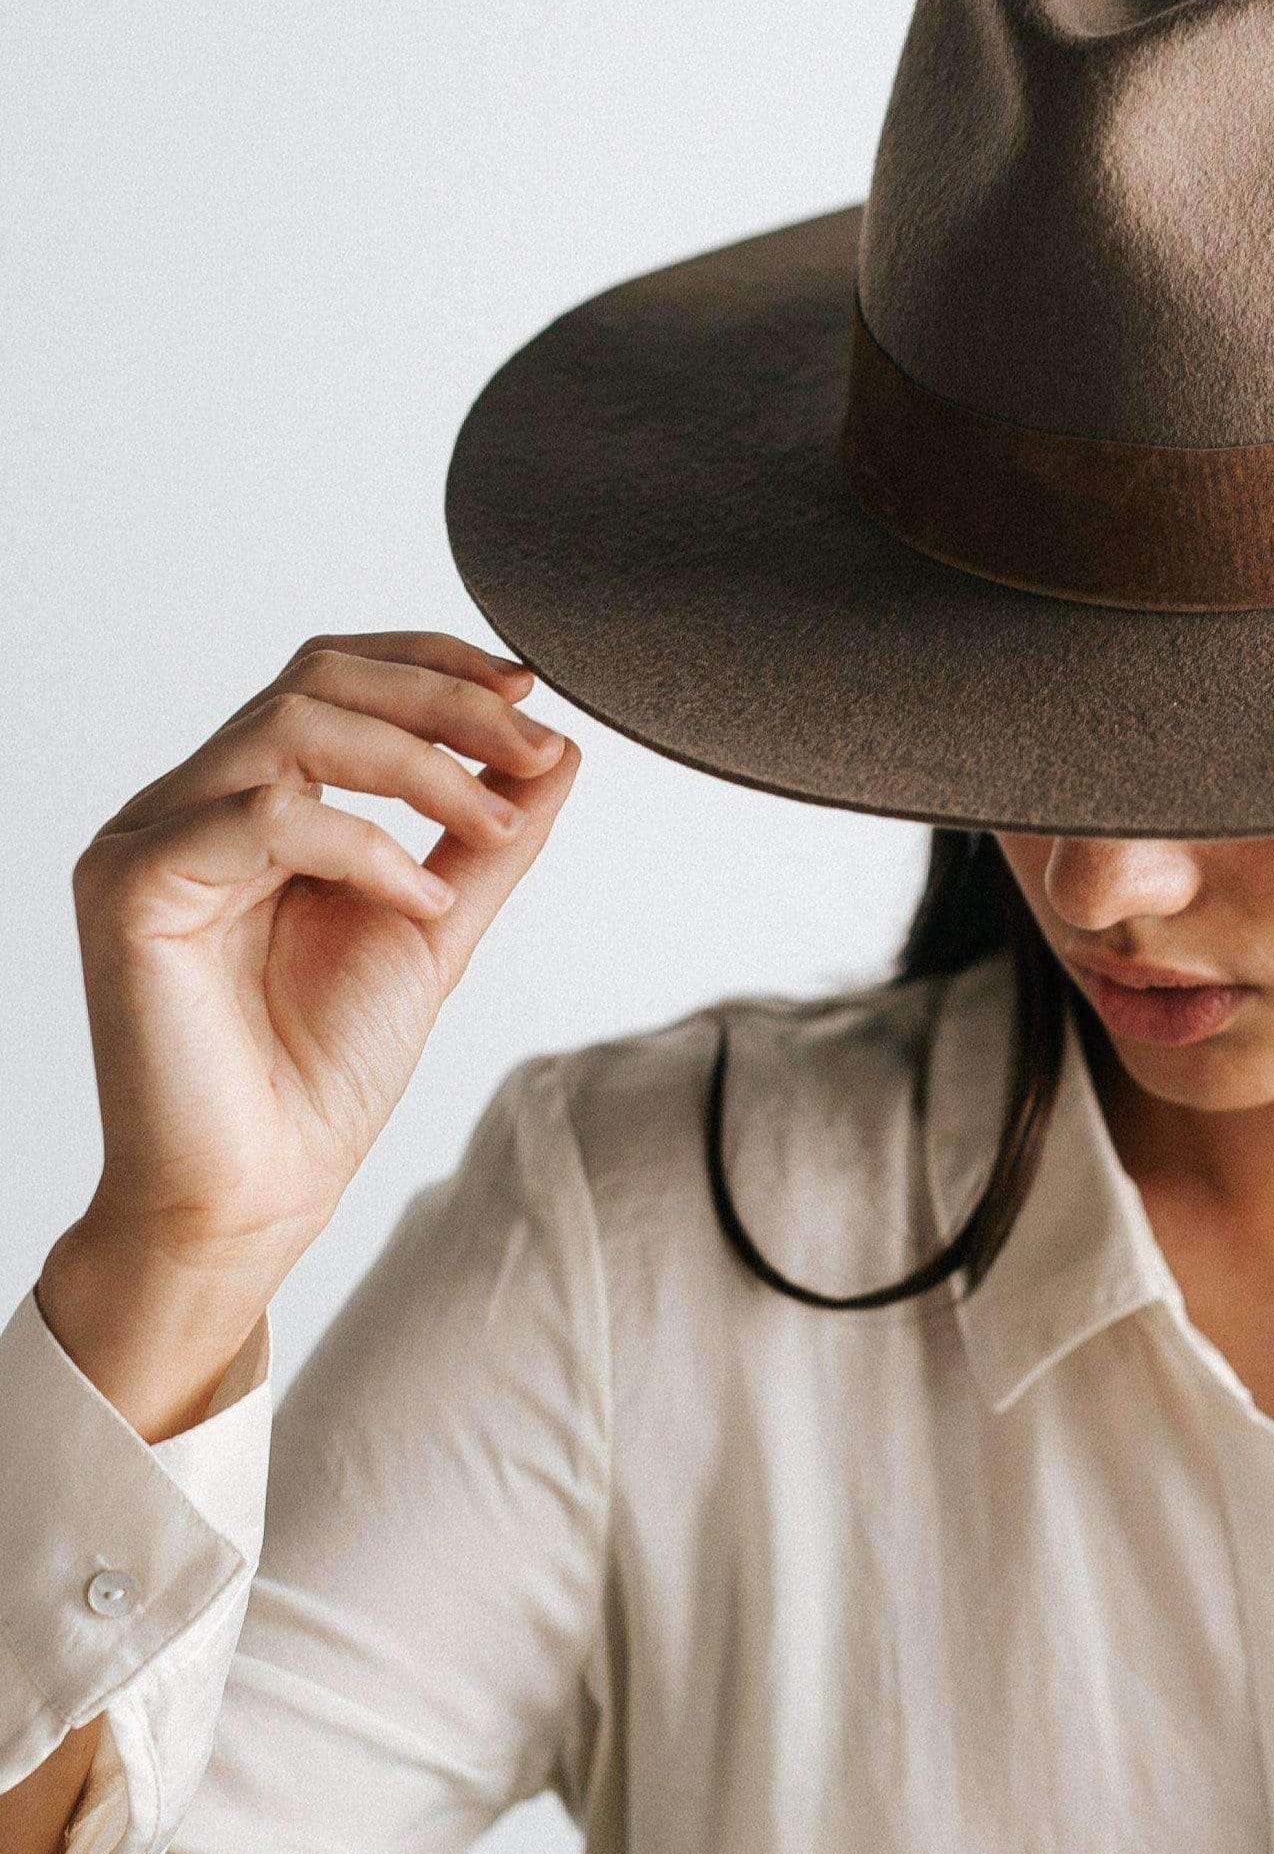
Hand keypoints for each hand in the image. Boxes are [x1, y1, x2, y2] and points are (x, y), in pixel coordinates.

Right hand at [40, 632, 576, 1435]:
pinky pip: (265, 816)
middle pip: (318, 680)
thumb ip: (488, 837)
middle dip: (447, 701)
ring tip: (495, 826)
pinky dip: (368, 848)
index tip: (531, 693)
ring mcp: (150, 842)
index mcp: (245, 802)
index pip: (332, 676)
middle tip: (535, 748)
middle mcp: (187, 806)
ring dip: (423, 764)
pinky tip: (421, 904)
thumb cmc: (325, 1068)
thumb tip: (559, 751)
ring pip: (293, 725)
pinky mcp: (134, 891)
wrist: (264, 1188)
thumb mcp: (436, 924)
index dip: (434, 665)